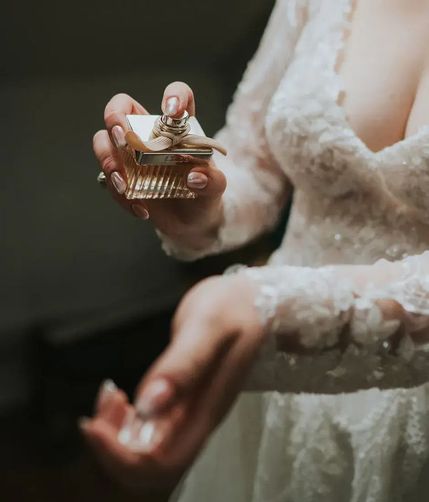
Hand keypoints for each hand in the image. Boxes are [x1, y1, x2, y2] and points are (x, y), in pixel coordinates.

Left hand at [80, 274, 263, 494]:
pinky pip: (149, 430)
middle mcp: (197, 421)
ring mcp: (190, 413)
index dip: (120, 456)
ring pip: (145, 451)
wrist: (252, 301)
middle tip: (102, 404)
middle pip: (149, 466)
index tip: (94, 423)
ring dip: (116, 435)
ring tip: (108, 396)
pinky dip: (124, 421)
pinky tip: (119, 396)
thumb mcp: (209, 326)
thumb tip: (147, 406)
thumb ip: (184, 365)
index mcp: (206, 410)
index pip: (161, 462)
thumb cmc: (234, 307)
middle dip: (112, 447)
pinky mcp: (182, 401)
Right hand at [92, 82, 226, 245]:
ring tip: (124, 185)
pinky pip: (107, 179)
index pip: (178, 95)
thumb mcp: (215, 189)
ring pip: (103, 141)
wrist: (192, 222)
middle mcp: (150, 133)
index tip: (172, 110)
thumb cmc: (205, 196)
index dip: (174, 94)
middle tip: (123, 140)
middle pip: (120, 107)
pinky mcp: (121, 176)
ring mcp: (130, 154)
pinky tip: (141, 209)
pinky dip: (120, 195)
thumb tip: (196, 177)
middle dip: (114, 118)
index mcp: (179, 127)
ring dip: (108, 160)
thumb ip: (212, 182)